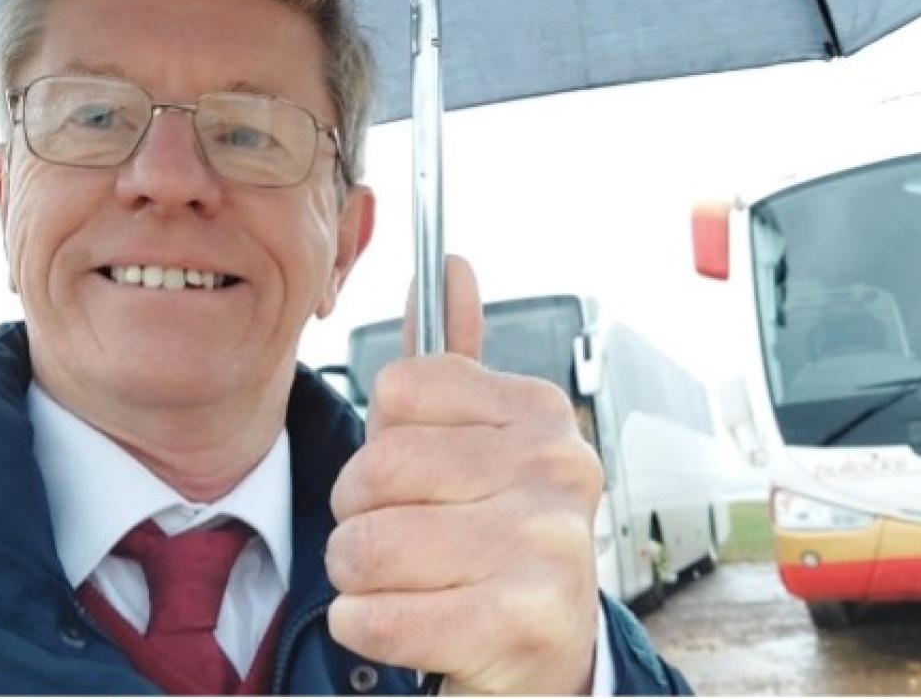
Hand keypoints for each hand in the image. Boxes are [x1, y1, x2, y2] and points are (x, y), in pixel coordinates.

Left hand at [327, 256, 602, 694]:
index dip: (384, 442)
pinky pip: (372, 616)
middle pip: (374, 468)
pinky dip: (366, 627)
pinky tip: (408, 624)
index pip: (398, 389)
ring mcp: (547, 548)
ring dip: (362, 577)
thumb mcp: (477, 447)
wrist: (544, 654)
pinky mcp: (521, 626)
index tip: (425, 479)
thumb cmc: (492, 541)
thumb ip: (453, 366)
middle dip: (362, 515)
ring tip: (412, 584)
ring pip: (365, 545)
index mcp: (542, 415)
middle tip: (408, 541)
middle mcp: (558, 471)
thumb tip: (451, 266)